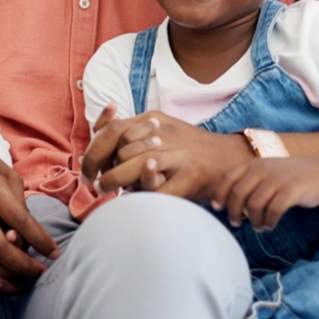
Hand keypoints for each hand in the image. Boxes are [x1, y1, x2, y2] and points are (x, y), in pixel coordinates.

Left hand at [83, 108, 252, 201]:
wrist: (231, 157)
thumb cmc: (189, 147)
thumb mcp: (159, 129)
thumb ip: (130, 129)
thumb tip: (97, 131)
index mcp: (153, 120)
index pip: (112, 130)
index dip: (94, 152)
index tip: (87, 171)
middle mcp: (164, 134)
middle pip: (121, 150)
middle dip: (104, 170)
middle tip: (98, 185)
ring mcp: (179, 155)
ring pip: (136, 166)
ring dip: (118, 182)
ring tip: (111, 192)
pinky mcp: (190, 177)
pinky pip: (159, 190)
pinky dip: (144, 195)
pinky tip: (137, 197)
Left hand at [211, 155, 318, 230]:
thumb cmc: (288, 177)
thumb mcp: (266, 172)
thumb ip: (248, 182)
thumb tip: (227, 204)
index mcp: (253, 164)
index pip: (228, 178)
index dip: (219, 194)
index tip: (218, 208)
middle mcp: (263, 169)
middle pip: (238, 194)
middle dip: (234, 212)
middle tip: (236, 224)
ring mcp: (277, 179)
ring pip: (254, 205)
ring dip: (254, 220)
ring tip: (258, 226)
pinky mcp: (291, 191)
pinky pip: (273, 211)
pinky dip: (269, 222)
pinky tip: (270, 225)